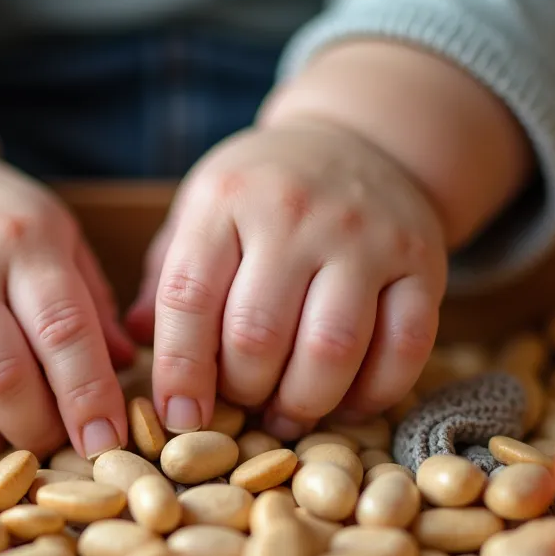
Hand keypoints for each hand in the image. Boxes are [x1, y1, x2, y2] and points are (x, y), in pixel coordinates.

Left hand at [125, 120, 447, 439]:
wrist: (362, 140)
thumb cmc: (264, 192)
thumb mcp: (202, 212)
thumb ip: (167, 278)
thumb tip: (132, 346)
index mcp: (226, 200)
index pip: (190, 296)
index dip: (179, 369)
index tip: (179, 415)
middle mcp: (295, 213)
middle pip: (258, 333)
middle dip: (243, 392)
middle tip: (241, 408)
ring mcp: (366, 238)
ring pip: (331, 348)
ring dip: (303, 402)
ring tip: (287, 415)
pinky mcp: (423, 264)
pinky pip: (405, 349)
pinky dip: (374, 394)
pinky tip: (347, 404)